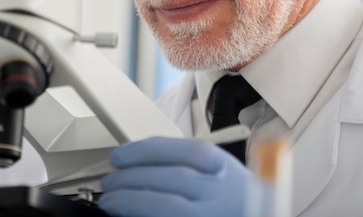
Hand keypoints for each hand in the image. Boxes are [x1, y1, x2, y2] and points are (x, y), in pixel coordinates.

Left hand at [97, 136, 269, 216]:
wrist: (254, 214)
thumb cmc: (231, 194)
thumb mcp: (214, 167)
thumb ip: (182, 160)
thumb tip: (133, 158)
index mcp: (221, 167)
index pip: (184, 151)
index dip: (145, 151)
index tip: (119, 155)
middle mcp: (218, 193)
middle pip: (173, 178)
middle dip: (132, 177)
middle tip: (109, 180)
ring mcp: (209, 215)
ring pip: (167, 207)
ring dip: (131, 202)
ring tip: (109, 201)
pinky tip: (126, 216)